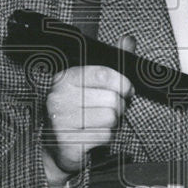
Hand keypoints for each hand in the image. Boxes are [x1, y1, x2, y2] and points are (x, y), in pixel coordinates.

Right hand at [42, 65, 133, 183]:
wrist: (58, 147)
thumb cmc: (79, 113)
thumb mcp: (93, 85)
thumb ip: (113, 62)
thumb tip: (129, 40)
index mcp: (65, 78)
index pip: (105, 74)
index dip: (123, 84)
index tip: (125, 91)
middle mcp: (59, 97)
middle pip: (112, 99)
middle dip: (118, 109)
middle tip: (108, 112)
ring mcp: (61, 120)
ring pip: (111, 118)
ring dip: (113, 125)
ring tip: (100, 125)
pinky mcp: (68, 142)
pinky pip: (105, 136)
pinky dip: (106, 138)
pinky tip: (94, 137)